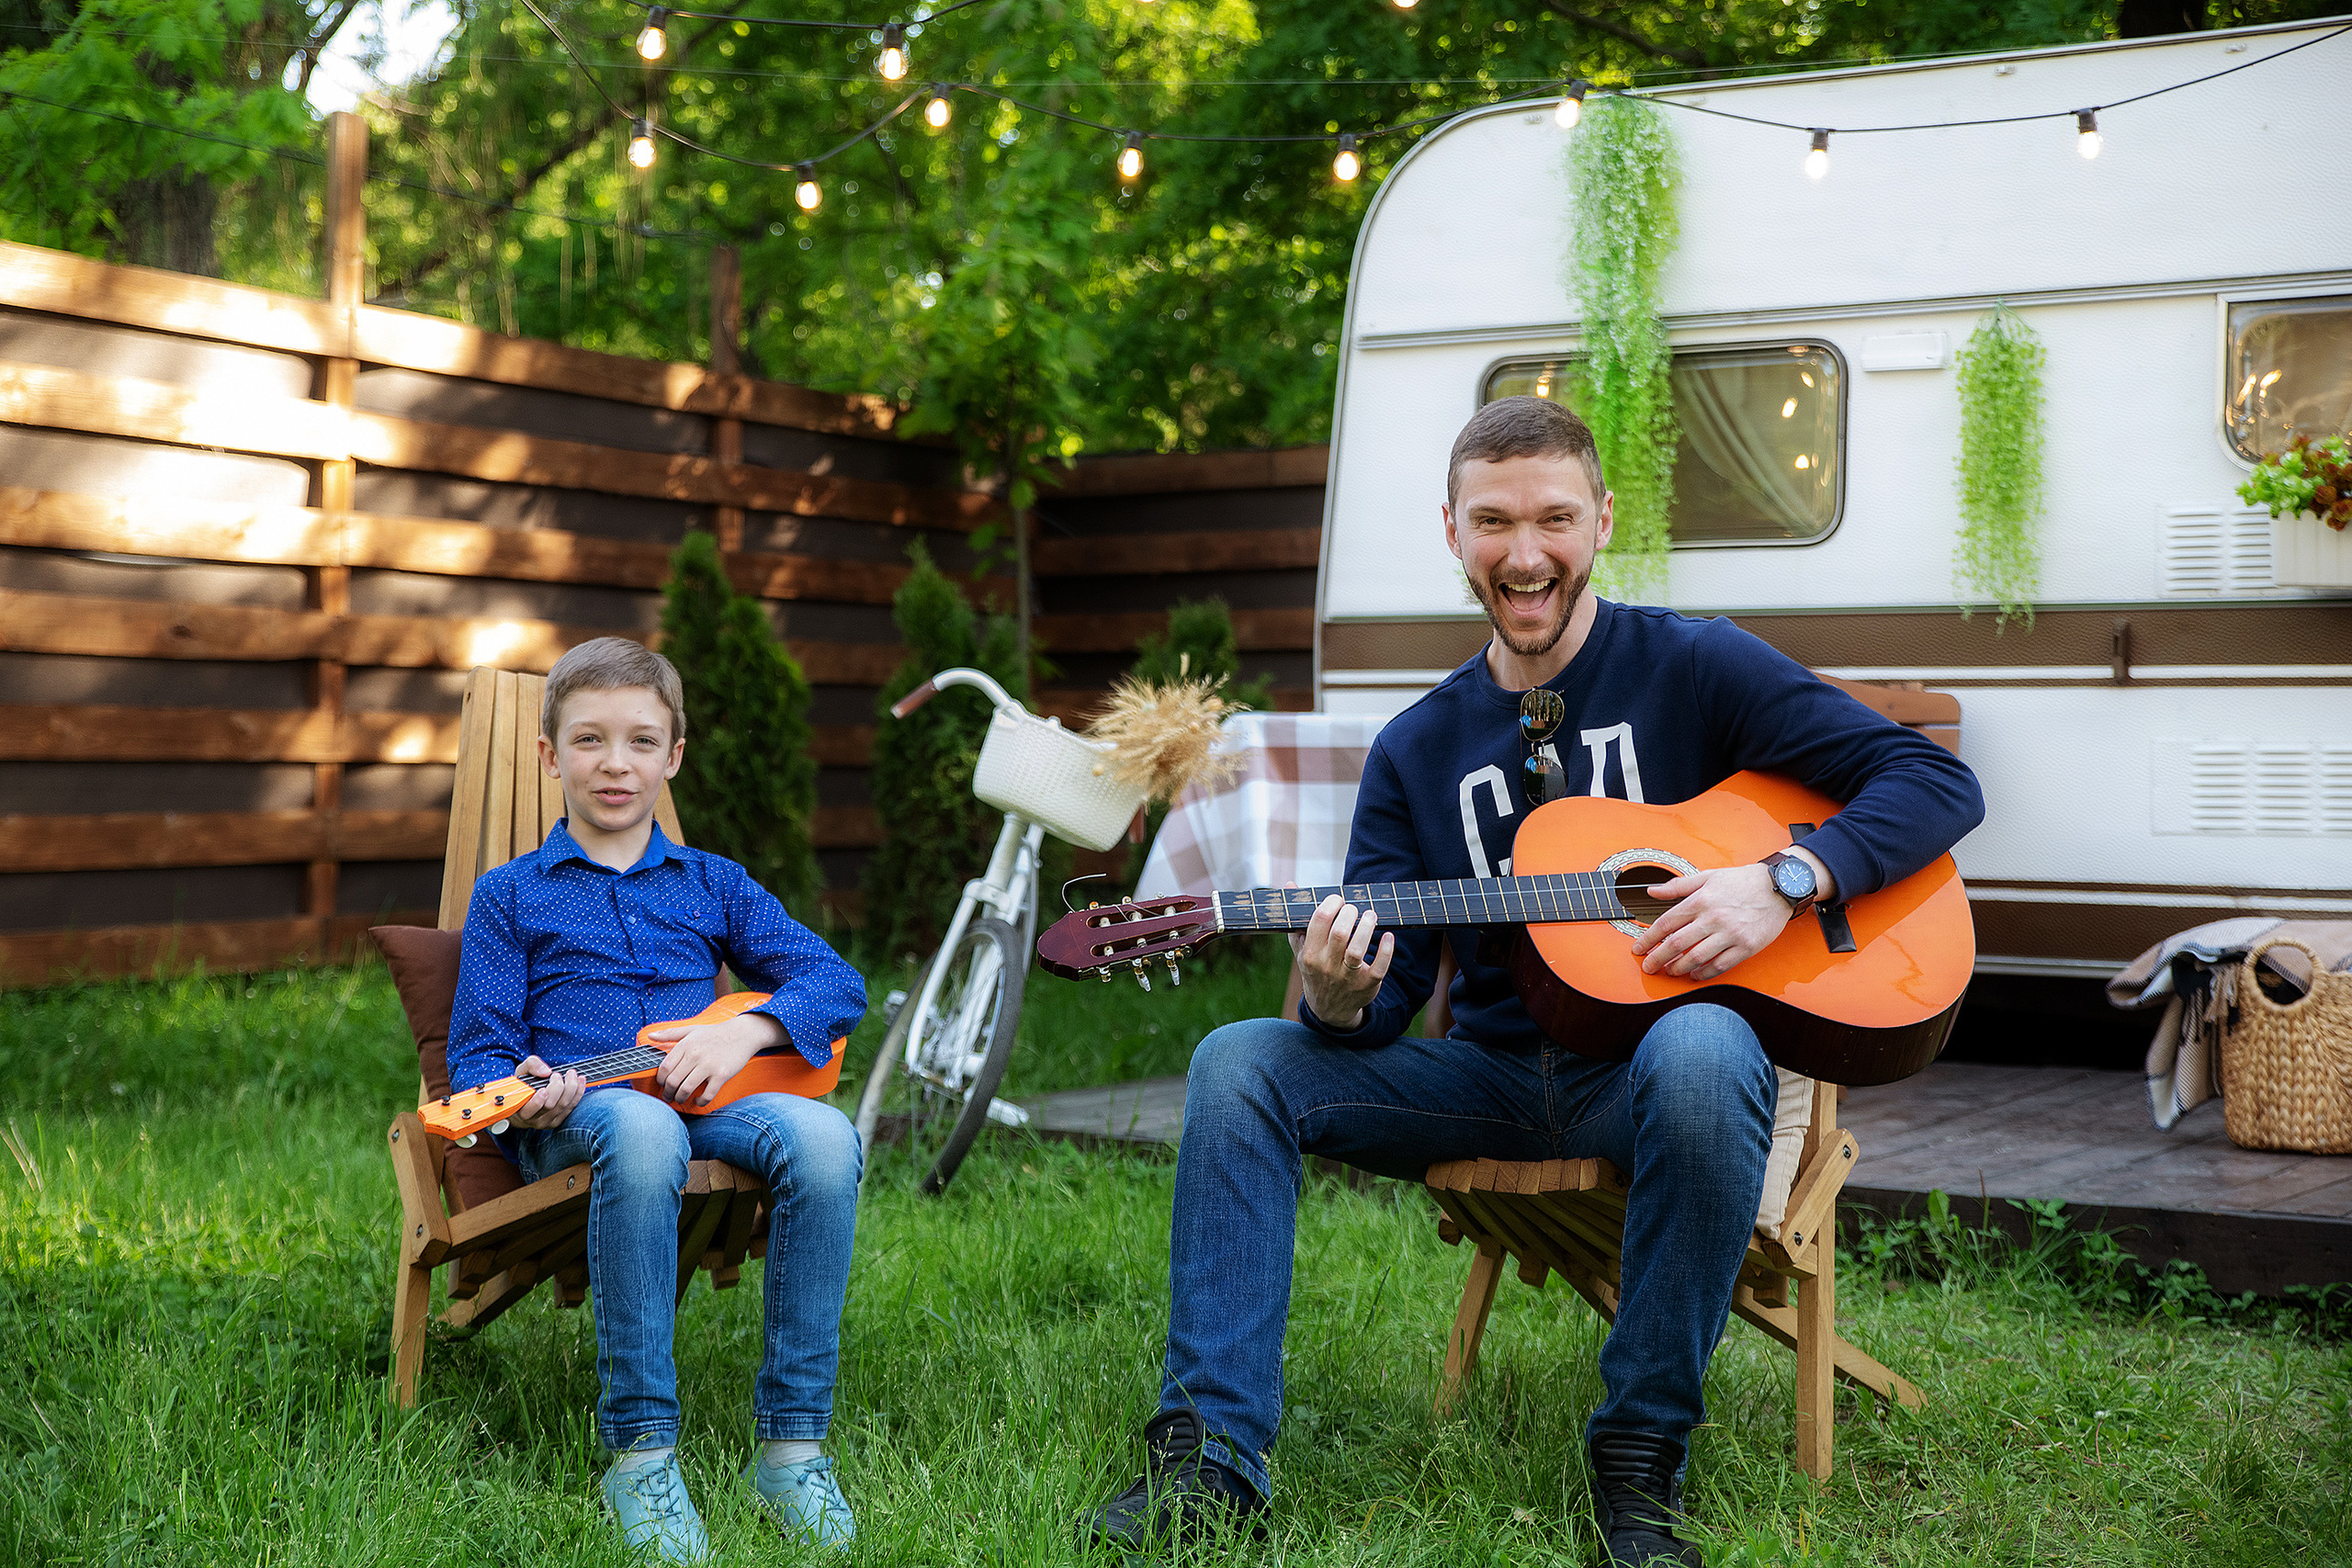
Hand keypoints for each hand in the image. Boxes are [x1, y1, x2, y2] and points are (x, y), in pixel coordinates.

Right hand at [510, 1054, 584, 1129]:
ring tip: (571, 1074)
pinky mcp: (558, 1120)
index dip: (537, 1101)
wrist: (526, 1102)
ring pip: (563, 1106)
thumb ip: (531, 1066)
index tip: (543, 1088)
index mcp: (519, 1109)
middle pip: (550, 1105)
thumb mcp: (522, 1072)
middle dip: (557, 1087)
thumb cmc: (523, 1086)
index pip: (529, 1110)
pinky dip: (578, 1092)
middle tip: (557, 1075)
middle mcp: (533, 1119)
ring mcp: (547, 1122)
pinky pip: (572, 1107)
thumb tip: (546, 1072)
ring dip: (571, 1087)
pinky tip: (580, 1080)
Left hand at [648, 1012, 783, 1106]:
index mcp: (685, 1045)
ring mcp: (709, 1066)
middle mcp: (695, 1055)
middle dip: (667, 1093)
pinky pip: (707, 1094)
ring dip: (680, 1098)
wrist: (742, 1034)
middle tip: (668, 1096)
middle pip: (673, 1081)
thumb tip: (651, 1036)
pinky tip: (699, 1100)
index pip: (664, 1068)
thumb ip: (669, 1033)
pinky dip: (700, 1101)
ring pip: (686, 1089)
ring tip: (680, 1099)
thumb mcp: (691, 1030)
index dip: (660, 1080)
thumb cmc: (715, 1033)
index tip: (662, 1084)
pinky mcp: (722, 1075)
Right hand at [1289, 884, 1393, 1031]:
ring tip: (1371, 915)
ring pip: (1357, 949)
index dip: (1331, 904)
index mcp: (1310, 955)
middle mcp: (1327, 966)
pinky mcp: (1367, 984)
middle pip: (1340, 933)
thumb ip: (1298, 918)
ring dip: (1367, 927)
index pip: (1319, 921)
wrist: (1329, 1008)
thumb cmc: (1316, 970)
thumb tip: (1290, 886)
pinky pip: (1379, 966)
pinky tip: (1388, 936)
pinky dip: (1386, 950)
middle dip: (1349, 913)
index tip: (1338, 900)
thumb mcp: (1302, 949)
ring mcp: (1348, 977)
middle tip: (1354, 909)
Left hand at [1628, 856, 1822, 979]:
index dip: (1648, 939)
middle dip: (1658, 959)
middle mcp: (1713, 918)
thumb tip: (1652, 891)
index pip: (1666, 923)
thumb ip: (1678, 885)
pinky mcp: (1746, 946)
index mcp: (1700, 900)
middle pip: (1677, 944)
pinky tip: (1695, 975)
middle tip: (1648, 967)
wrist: (1779, 886)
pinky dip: (1704, 973)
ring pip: (1696, 957)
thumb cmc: (1742, 881)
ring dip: (1679, 968)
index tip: (1639, 949)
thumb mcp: (1707, 876)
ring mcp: (1730, 934)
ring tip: (1670, 971)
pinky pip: (1720, 965)